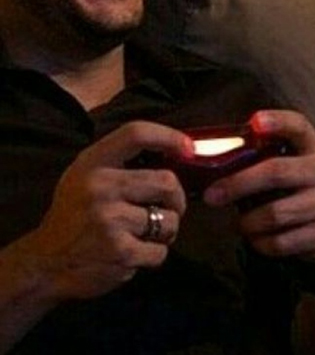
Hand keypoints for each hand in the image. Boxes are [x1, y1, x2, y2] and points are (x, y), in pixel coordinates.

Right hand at [18, 121, 190, 302]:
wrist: (43, 264)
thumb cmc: (76, 214)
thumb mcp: (86, 176)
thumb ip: (123, 162)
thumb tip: (180, 153)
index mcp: (92, 163)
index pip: (137, 133)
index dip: (169, 137)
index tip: (189, 149)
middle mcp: (100, 187)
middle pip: (167, 182)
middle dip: (177, 199)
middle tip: (169, 209)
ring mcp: (109, 220)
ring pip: (170, 220)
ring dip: (166, 231)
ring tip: (145, 234)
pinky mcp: (119, 252)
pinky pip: (160, 251)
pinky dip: (154, 255)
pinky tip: (133, 254)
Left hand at [202, 110, 314, 262]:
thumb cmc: (296, 186)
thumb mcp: (288, 163)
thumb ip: (261, 157)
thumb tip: (213, 164)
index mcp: (312, 147)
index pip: (298, 126)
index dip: (277, 121)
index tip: (254, 122)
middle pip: (276, 172)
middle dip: (238, 184)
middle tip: (211, 196)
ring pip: (275, 214)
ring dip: (248, 221)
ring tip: (240, 223)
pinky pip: (280, 242)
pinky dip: (260, 242)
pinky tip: (256, 237)